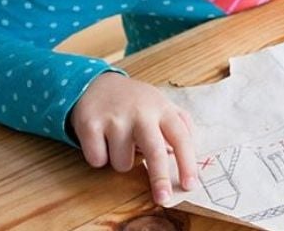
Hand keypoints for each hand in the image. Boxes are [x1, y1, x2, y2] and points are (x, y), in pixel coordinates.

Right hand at [69, 72, 197, 203]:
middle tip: (163, 199)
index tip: (190, 185)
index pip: (180, 138)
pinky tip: (101, 140)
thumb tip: (194, 157)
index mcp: (162, 108)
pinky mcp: (90, 124)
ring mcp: (115, 118)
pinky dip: (99, 157)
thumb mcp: (161, 105)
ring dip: (121, 162)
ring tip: (118, 143)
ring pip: (122, 164)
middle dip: (160, 179)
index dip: (188, 163)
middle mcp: (140, 112)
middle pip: (154, 152)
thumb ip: (180, 126)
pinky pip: (98, 160)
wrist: (95, 84)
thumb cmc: (135, 102)